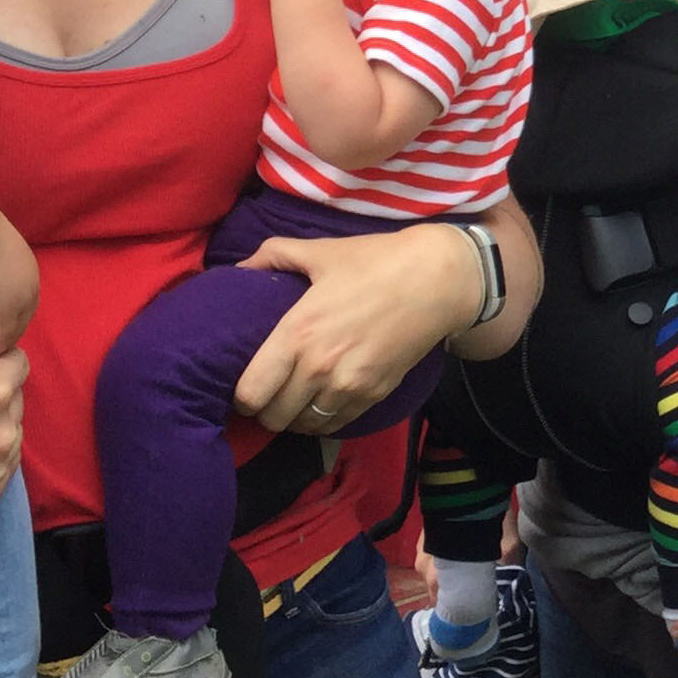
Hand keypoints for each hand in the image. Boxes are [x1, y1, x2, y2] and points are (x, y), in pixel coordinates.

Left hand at [234, 222, 475, 431]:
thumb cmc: (374, 261)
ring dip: (293, 417)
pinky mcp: (374, 395)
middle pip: (273, 417)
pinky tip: (322, 400)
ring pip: (303, 426)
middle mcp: (318, 367)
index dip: (241, 396)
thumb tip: (240, 266)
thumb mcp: (320, 251)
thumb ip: (273, 254)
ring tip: (293, 399)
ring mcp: (348, 386)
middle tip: (267, 393)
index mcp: (297, 332)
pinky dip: (322, 418)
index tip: (245, 386)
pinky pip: (335, 424)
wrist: (437, 281)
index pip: (250, 392)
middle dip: (264, 409)